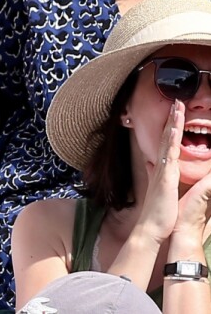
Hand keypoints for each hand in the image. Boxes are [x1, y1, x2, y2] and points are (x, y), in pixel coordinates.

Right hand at [138, 100, 182, 244]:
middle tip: (176, 101)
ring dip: (172, 123)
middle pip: (166, 136)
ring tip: (177, 107)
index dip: (170, 126)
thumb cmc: (159, 212)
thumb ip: (156, 174)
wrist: (151, 227)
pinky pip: (169, 154)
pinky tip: (174, 130)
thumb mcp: (160, 189)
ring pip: (167, 141)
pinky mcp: (166, 176)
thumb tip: (150, 163)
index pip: (166, 142)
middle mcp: (161, 165)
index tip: (174, 112)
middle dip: (171, 118)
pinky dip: (171, 140)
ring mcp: (162, 169)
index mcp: (163, 168)